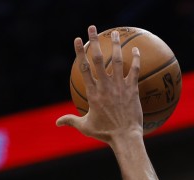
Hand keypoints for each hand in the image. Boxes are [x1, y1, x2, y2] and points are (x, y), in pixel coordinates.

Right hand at [55, 26, 143, 143]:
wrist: (125, 137)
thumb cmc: (105, 133)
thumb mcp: (85, 127)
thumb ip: (71, 121)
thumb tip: (57, 122)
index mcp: (92, 93)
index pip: (84, 68)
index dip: (80, 52)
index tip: (77, 39)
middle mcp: (105, 86)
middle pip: (99, 59)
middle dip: (95, 41)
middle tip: (93, 28)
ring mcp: (119, 87)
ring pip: (117, 60)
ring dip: (115, 45)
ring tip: (114, 33)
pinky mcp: (132, 89)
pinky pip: (134, 70)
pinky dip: (136, 58)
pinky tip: (136, 48)